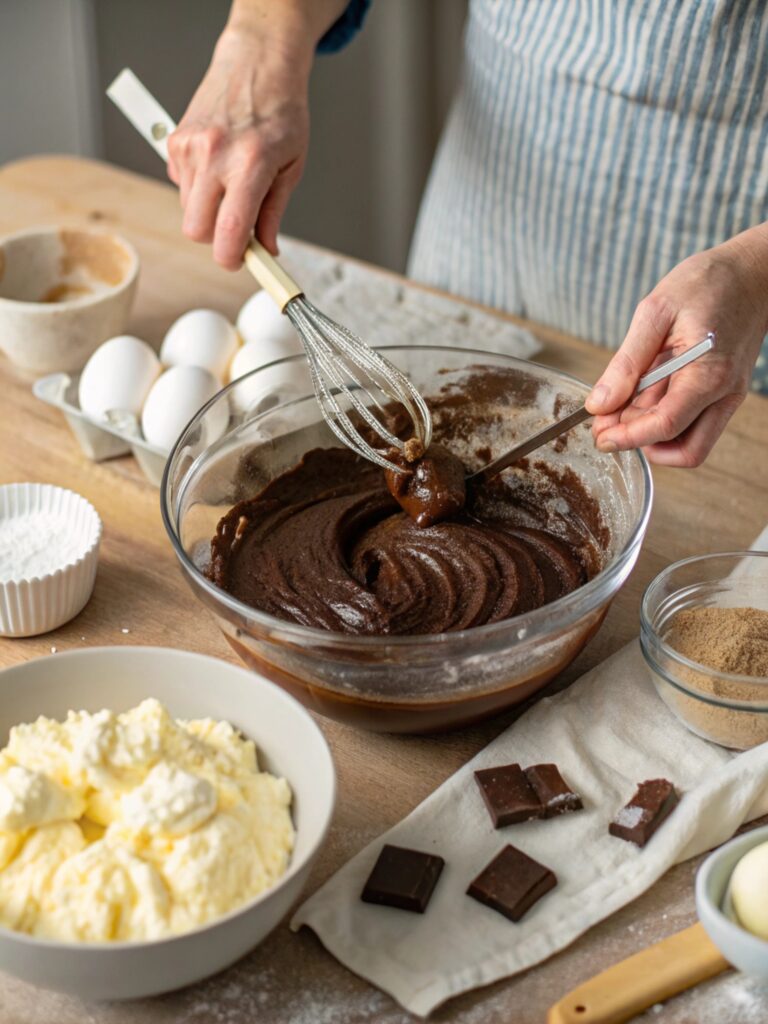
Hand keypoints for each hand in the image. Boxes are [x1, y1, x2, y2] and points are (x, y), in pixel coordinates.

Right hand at [167, 20, 311, 269]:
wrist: (258, 64)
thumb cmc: (281, 112)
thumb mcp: (291, 167)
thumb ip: (274, 213)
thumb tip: (266, 250)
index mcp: (249, 164)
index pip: (227, 232)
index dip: (231, 258)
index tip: (240, 262)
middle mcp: (214, 155)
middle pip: (196, 230)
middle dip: (216, 239)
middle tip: (238, 228)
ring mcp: (190, 147)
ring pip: (188, 211)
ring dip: (208, 212)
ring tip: (231, 186)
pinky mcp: (176, 142)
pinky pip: (180, 186)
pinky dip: (198, 188)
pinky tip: (217, 167)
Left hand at [585, 227, 767, 465]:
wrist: (751, 272)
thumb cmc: (707, 283)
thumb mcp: (655, 312)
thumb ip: (627, 362)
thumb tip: (599, 404)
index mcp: (708, 374)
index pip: (665, 425)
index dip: (627, 438)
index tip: (599, 436)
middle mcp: (724, 394)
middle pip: (683, 450)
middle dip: (639, 443)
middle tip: (604, 424)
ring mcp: (727, 396)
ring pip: (691, 444)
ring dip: (652, 437)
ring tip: (621, 410)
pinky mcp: (724, 394)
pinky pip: (695, 424)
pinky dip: (665, 422)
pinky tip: (642, 399)